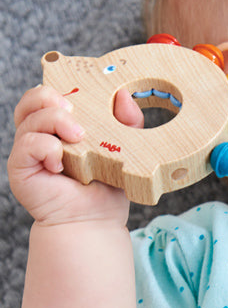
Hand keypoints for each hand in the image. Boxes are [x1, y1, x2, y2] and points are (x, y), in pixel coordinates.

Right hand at [8, 85, 142, 225]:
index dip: (61, 87)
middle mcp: (40, 134)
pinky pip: (27, 144)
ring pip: (29, 117)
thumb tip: (123, 94)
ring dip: (56, 121)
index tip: (84, 94)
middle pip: (32, 98)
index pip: (50, 93)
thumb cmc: (106, 187)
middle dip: (52, 97)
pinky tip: (61, 163)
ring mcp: (28, 150)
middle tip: (75, 112)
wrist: (94, 221)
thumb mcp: (123, 147)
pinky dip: (47, 147)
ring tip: (79, 137)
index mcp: (61, 125)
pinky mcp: (21, 167)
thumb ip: (126, 121)